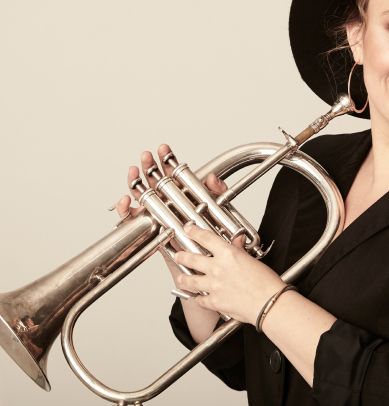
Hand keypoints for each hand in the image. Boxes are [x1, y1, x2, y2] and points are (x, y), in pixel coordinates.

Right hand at [116, 145, 246, 282]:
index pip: (175, 177)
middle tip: (147, 156)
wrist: (211, 274)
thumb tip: (211, 177)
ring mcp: (162, 221)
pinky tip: (128, 203)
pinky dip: (129, 213)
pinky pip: (138, 223)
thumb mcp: (224, 213)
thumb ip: (219, 193)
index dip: (168, 162)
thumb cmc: (217, 245)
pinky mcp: (154, 237)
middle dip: (149, 169)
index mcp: (187, 200)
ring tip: (134, 172)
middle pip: (156, 184)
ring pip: (143, 200)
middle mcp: (172, 209)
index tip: (164, 149)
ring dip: (136, 185)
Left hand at [175, 224, 285, 324]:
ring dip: (184, 279)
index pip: (206, 238)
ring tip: (180, 278)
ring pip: (191, 280)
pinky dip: (198, 298)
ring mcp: (214, 286)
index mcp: (228, 254)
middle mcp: (217, 268)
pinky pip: (200, 299)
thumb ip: (240, 250)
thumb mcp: (252, 259)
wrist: (269, 303)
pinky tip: (198, 297)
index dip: (194, 232)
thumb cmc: (265, 282)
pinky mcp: (215, 302)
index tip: (188, 230)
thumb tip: (237, 241)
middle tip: (179, 255)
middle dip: (182, 256)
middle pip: (192, 259)